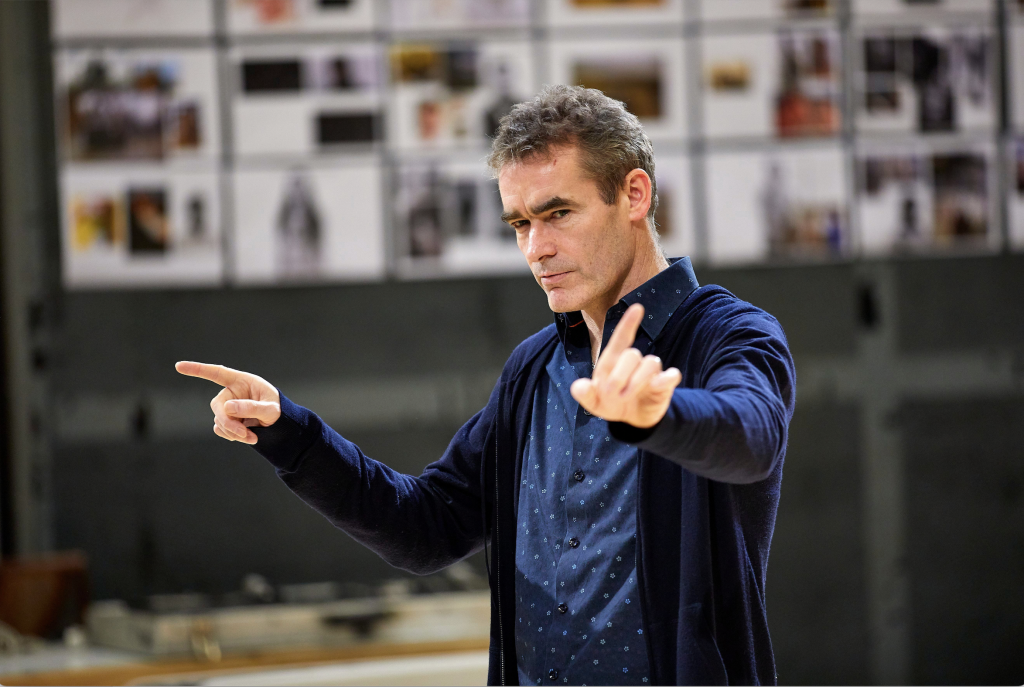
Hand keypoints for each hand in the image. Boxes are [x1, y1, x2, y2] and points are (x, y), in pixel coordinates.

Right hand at [175, 361, 280, 444]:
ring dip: (233, 432)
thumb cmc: (279, 411)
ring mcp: (227, 407)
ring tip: (252, 437)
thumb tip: (227, 407)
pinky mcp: (227, 420)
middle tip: (244, 434)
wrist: (280, 425)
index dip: (198, 369)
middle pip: (217, 406)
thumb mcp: (271, 409)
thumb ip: (252, 407)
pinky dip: (232, 436)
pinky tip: (247, 437)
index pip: (217, 373)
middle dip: (229, 422)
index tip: (178, 366)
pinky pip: (221, 429)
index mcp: (242, 381)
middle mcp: (231, 393)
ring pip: (219, 421)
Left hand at [569, 303, 681, 428]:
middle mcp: (634, 362)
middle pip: (632, 354)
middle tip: (612, 394)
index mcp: (614, 361)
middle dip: (620, 375)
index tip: (637, 307)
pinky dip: (665, 379)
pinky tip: (656, 386)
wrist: (631, 419)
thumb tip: (578, 387)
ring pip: (651, 363)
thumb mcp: (593, 403)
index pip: (621, 338)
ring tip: (627, 397)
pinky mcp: (665, 384)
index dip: (628, 323)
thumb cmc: (611, 403)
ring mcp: (651, 372)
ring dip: (637, 382)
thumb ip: (584, 395)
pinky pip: (672, 375)